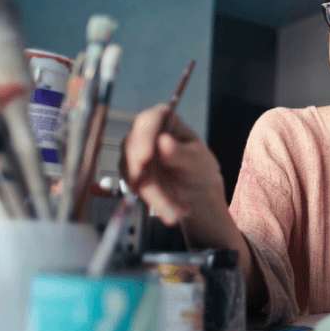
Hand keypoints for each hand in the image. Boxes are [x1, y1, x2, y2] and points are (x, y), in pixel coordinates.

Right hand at [120, 104, 224, 224]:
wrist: (195, 188)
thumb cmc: (198, 165)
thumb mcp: (197, 158)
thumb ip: (180, 152)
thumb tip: (163, 143)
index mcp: (163, 119)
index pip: (147, 121)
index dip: (143, 138)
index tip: (145, 158)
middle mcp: (144, 133)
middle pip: (133, 149)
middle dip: (146, 176)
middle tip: (157, 196)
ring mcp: (134, 153)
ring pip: (132, 173)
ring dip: (154, 196)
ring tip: (176, 212)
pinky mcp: (131, 173)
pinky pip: (135, 188)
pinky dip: (154, 202)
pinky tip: (172, 210)